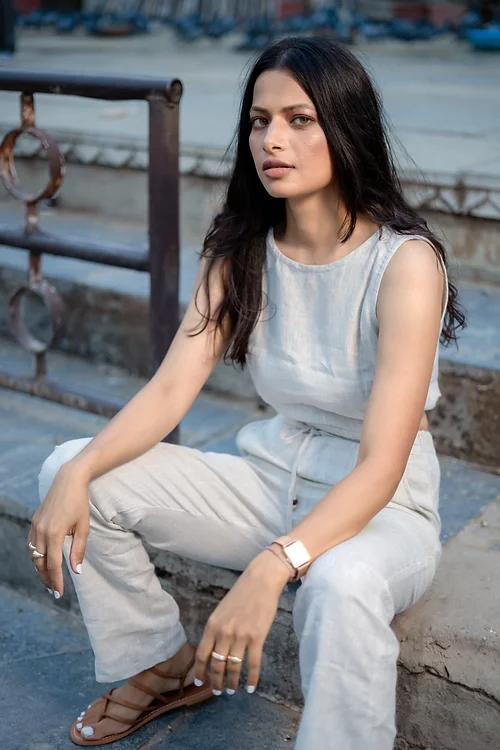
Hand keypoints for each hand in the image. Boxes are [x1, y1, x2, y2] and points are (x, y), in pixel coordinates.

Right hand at [27, 463, 89, 597]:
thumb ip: (79, 550)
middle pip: (40, 563)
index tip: (60, 594)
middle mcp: (41, 531)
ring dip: (41, 569)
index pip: (53, 565)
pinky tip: (44, 561)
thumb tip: (77, 572)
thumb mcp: (83, 527)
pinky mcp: (34, 522)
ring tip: (51, 579)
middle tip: (55, 591)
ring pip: (34, 555)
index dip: (56, 581)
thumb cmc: (79, 503)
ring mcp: (35, 526)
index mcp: (55, 533)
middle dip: (47, 579)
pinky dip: (36, 556)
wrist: (68, 481)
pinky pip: (31, 545)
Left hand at [194, 549, 290, 694]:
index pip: (202, 654)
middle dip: (216, 681)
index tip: (200, 682)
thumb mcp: (221, 611)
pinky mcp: (257, 638)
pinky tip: (250, 687)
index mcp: (212, 625)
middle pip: (217, 665)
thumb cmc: (241, 594)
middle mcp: (224, 633)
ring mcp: (240, 636)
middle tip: (218, 691)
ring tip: (233, 691)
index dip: (200, 671)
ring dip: (232, 683)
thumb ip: (217, 629)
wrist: (261, 581)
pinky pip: (253, 664)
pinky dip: (252, 679)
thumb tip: (213, 650)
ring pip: (233, 668)